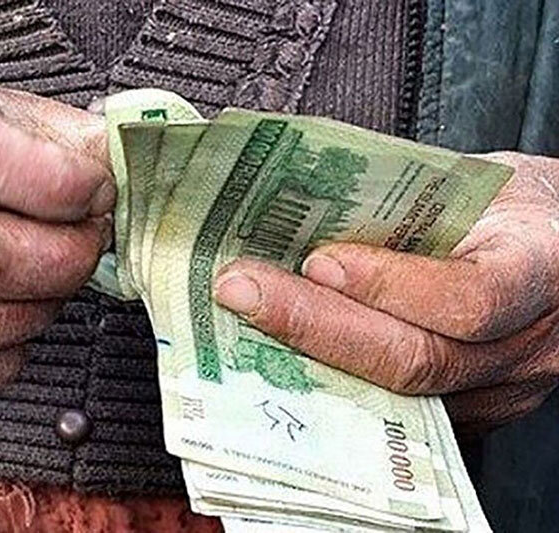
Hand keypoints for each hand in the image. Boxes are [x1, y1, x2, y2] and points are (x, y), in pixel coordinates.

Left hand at [215, 152, 558, 433]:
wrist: (558, 249)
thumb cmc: (510, 205)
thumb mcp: (475, 180)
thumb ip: (407, 202)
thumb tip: (297, 206)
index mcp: (543, 268)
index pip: (470, 298)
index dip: (390, 286)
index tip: (317, 261)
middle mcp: (531, 345)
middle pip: (418, 360)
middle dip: (315, 326)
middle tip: (240, 291)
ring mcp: (504, 390)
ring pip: (397, 395)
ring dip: (309, 357)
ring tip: (242, 319)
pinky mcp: (473, 412)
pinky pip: (395, 409)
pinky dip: (332, 380)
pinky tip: (277, 353)